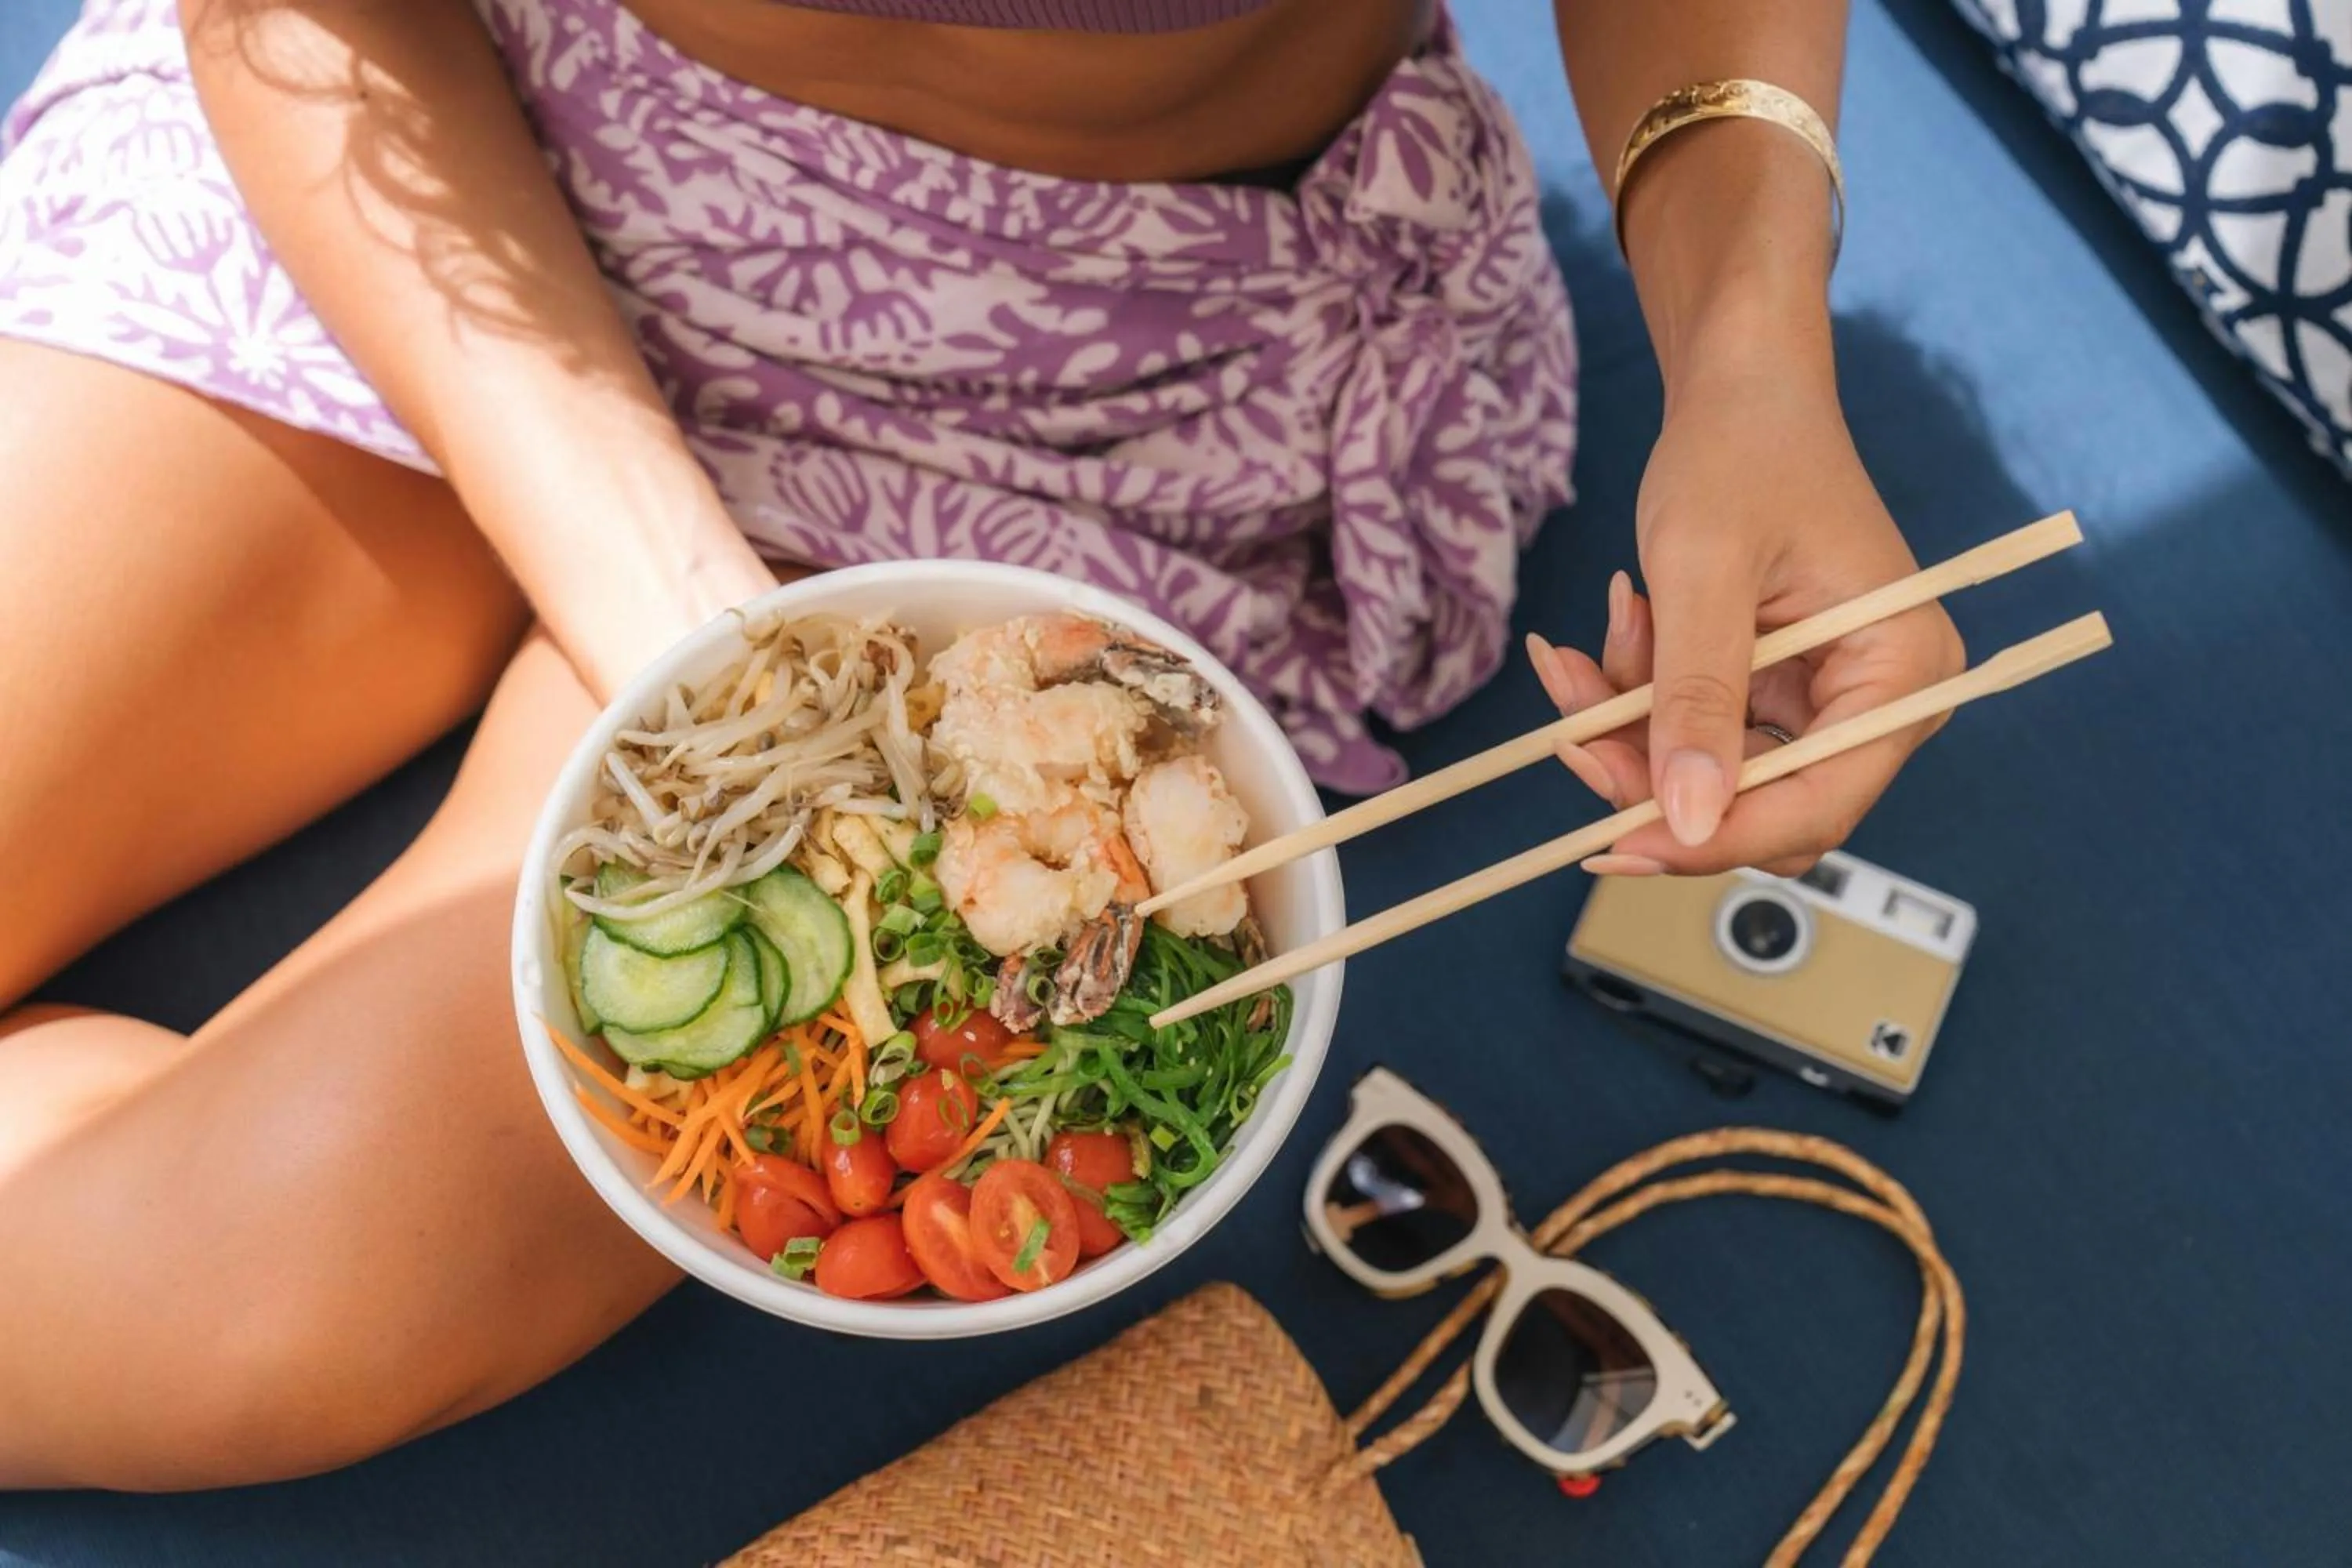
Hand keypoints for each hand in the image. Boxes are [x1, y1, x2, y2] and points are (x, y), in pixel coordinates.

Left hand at [1528, 361, 1963, 875]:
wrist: (1738, 390)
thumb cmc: (1742, 451)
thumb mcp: (1704, 572)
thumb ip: (1696, 698)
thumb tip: (1686, 819)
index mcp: (1903, 672)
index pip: (1817, 804)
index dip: (1716, 837)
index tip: (1618, 844)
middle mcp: (1877, 701)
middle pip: (1762, 808)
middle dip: (1656, 782)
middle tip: (1574, 738)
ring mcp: (1822, 701)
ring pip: (1710, 779)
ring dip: (1628, 736)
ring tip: (1582, 659)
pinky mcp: (1769, 691)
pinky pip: (1689, 737)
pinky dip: (1630, 706)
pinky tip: (1601, 646)